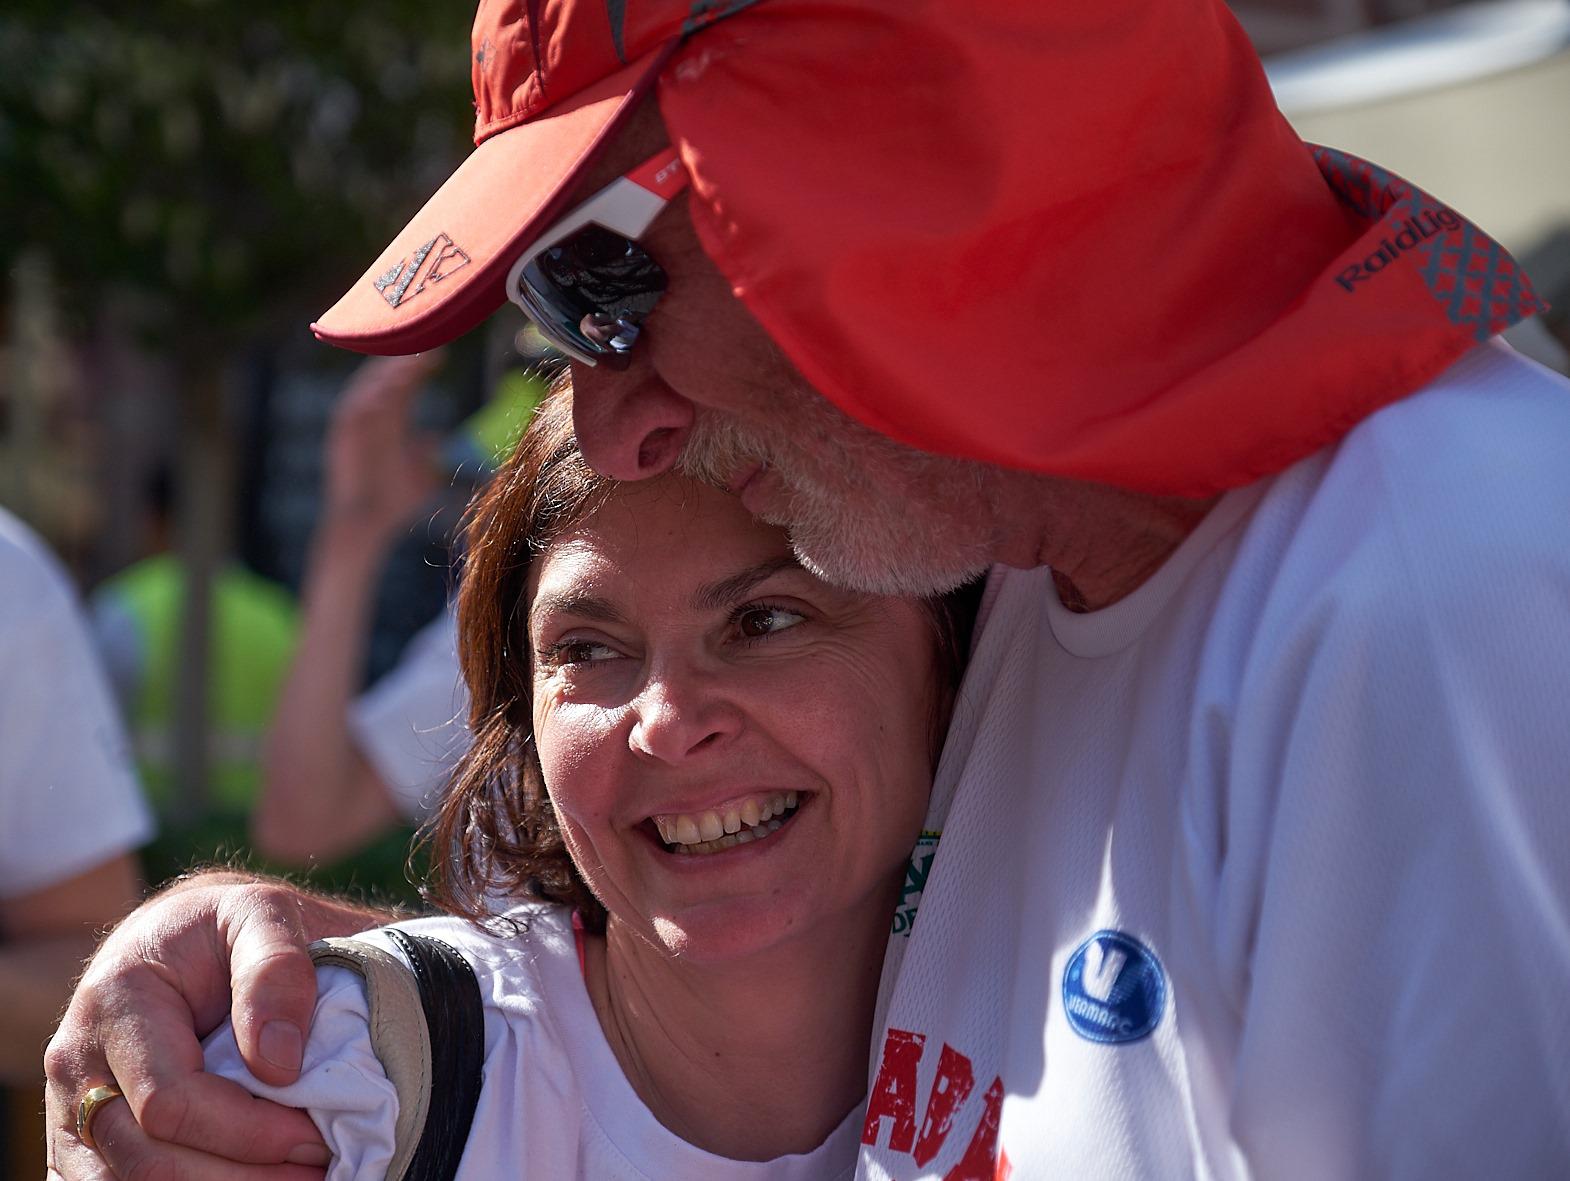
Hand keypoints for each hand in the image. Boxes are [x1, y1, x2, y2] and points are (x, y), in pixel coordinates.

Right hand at [44, 872, 395, 1178]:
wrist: (181, 938)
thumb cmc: (223, 926)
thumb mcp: (260, 913)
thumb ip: (274, 969)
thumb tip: (278, 1061)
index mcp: (115, 1004)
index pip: (170, 1101)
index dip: (247, 1131)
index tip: (315, 1137)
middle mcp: (78, 1066)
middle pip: (149, 1160)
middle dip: (243, 1177)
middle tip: (318, 1171)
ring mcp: (74, 1113)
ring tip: (294, 1178)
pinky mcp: (88, 1145)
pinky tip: (251, 1177)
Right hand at [321, 352, 444, 550]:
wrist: (367, 525)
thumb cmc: (394, 501)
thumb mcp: (421, 472)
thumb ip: (427, 452)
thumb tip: (437, 436)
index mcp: (387, 422)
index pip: (404, 386)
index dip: (419, 369)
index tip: (441, 354)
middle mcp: (369, 419)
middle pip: (384, 380)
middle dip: (402, 362)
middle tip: (424, 343)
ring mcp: (353, 427)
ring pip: (367, 389)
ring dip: (387, 374)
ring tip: (408, 360)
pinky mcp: (341, 438)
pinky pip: (353, 410)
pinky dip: (368, 396)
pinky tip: (387, 386)